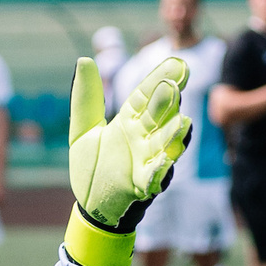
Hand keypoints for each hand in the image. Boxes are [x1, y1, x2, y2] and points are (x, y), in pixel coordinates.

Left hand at [63, 55, 191, 265]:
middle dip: (168, 103)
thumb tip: (83, 59)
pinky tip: (166, 158)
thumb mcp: (82, 130)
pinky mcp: (143, 186)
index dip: (161, 79)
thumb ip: (85, 98)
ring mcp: (146, 161)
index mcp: (130, 121)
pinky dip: (161, 169)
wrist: (90, 206)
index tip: (178, 64)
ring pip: (164, 145)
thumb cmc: (92, 167)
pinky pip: (155, 176)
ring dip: (173, 135)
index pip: (147, 95)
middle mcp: (143, 138)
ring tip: (183, 122)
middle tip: (175, 86)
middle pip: (159, 116)